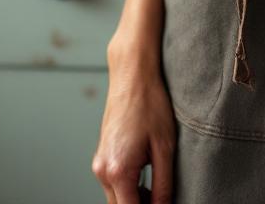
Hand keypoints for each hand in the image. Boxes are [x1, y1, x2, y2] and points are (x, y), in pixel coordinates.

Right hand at [92, 48, 175, 203]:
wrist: (132, 74)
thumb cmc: (150, 104)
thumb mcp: (165, 147)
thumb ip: (163, 185)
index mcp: (118, 171)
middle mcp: (103, 170)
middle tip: (162, 199)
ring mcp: (99, 162)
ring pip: (116, 198)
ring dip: (134, 199)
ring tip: (156, 186)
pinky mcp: (101, 155)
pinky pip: (113, 183)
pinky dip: (128, 186)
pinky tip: (146, 173)